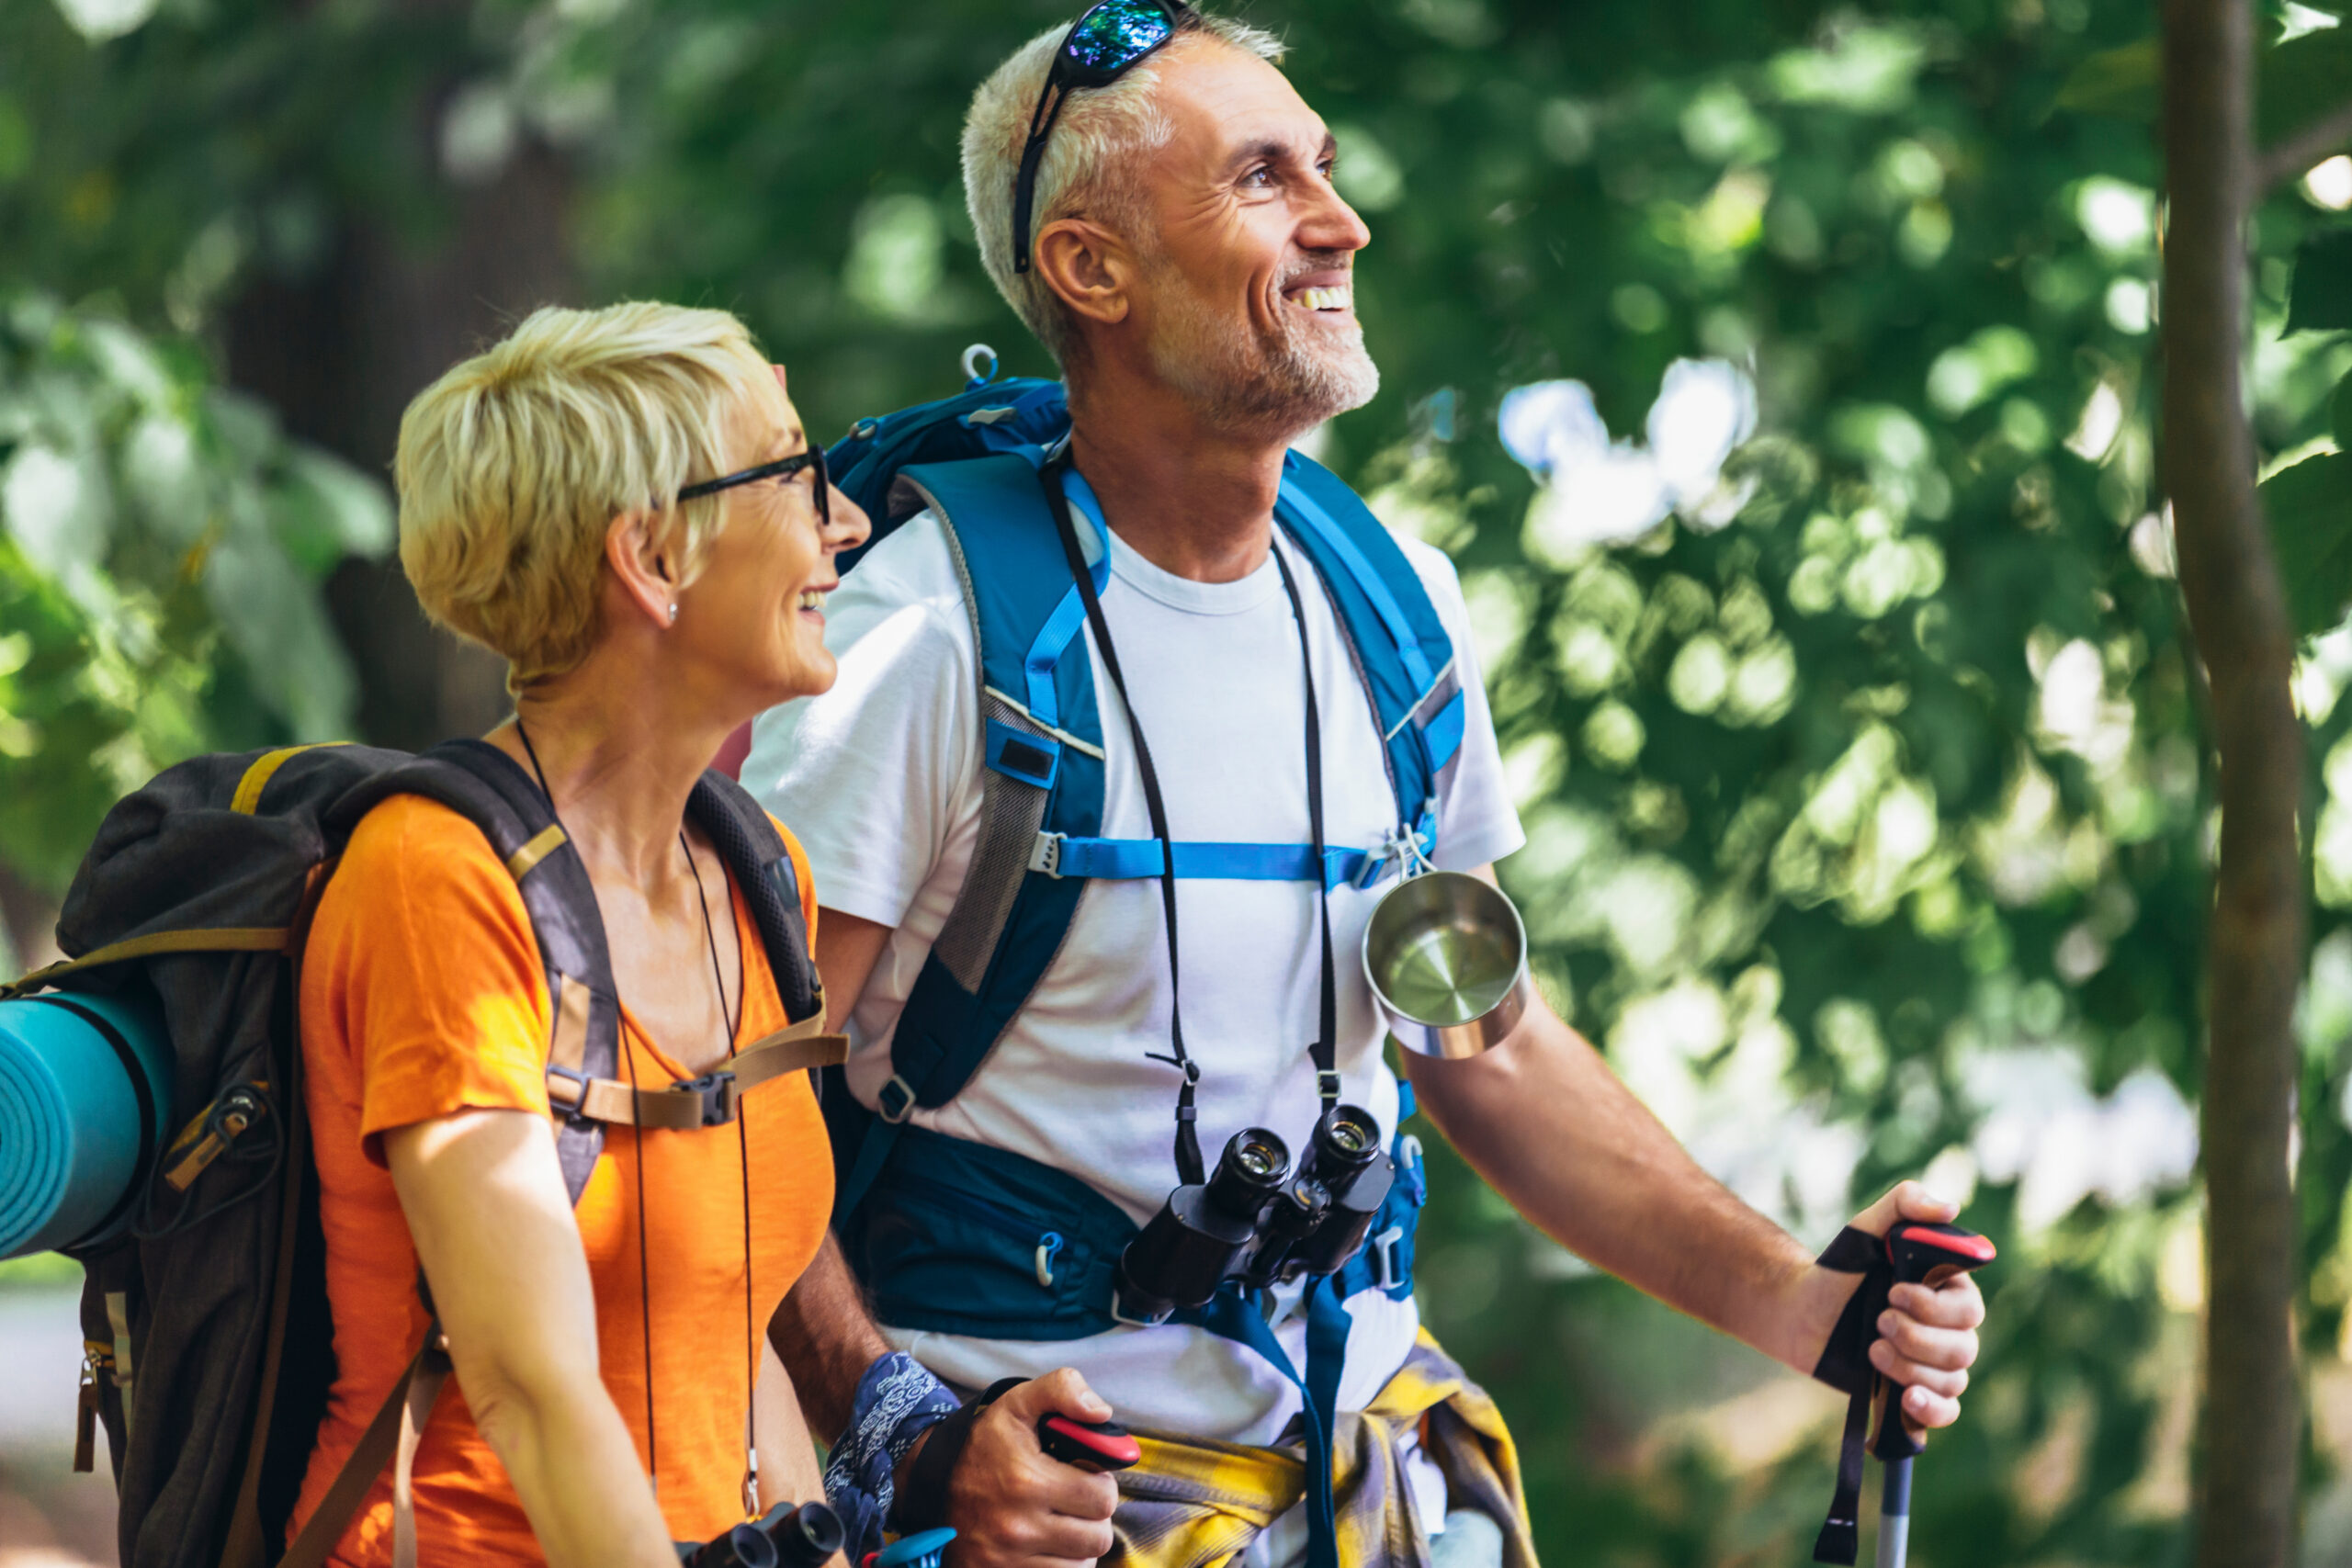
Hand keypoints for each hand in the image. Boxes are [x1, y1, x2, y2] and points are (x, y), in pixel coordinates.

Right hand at [943, 1370, 1118, 1567]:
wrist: (929, 1483)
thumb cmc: (983, 1444)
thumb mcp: (1016, 1404)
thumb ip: (1061, 1389)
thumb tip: (1101, 1412)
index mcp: (1027, 1480)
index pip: (1102, 1497)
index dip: (1102, 1484)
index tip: (1087, 1477)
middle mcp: (1018, 1527)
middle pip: (1098, 1537)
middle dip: (1095, 1517)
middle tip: (1077, 1501)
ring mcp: (1008, 1559)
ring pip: (1081, 1564)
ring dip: (1079, 1544)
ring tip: (1063, 1522)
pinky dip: (1061, 1563)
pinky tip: (1049, 1544)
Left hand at [1840, 1182, 1986, 1435]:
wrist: (1800, 1312)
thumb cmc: (1838, 1269)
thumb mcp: (1865, 1229)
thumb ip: (1903, 1204)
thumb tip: (1950, 1208)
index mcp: (1947, 1292)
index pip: (1969, 1309)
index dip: (1934, 1308)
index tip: (1893, 1291)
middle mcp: (1948, 1330)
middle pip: (1963, 1349)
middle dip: (1916, 1337)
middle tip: (1877, 1319)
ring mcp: (1932, 1364)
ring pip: (1952, 1380)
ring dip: (1910, 1367)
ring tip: (1872, 1349)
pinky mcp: (1914, 1392)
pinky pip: (1946, 1411)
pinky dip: (1934, 1410)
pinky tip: (1909, 1400)